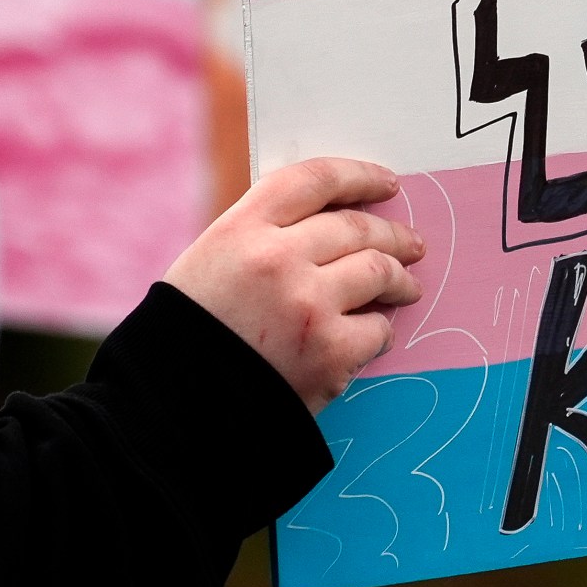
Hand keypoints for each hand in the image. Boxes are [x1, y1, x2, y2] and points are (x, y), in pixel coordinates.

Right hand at [163, 157, 425, 412]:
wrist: (175, 409)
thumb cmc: (191, 335)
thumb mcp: (210, 263)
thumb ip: (263, 238)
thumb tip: (331, 227)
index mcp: (242, 229)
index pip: (316, 180)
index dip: (360, 177)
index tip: (386, 184)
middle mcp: (277, 258)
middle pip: (356, 226)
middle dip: (392, 234)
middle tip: (411, 244)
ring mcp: (308, 304)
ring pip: (378, 270)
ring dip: (400, 278)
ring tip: (407, 286)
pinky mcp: (330, 352)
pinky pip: (377, 328)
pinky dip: (381, 331)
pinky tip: (377, 335)